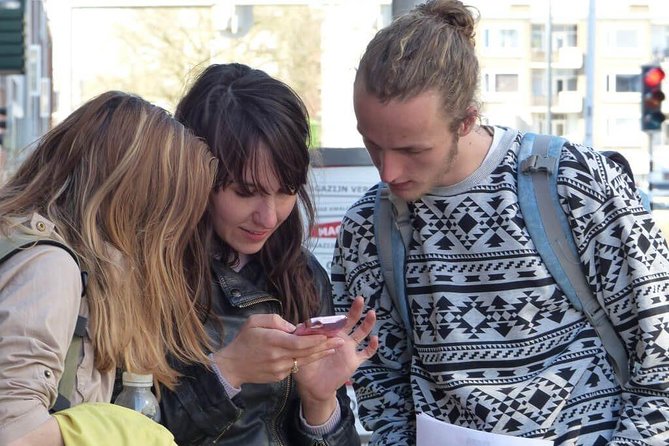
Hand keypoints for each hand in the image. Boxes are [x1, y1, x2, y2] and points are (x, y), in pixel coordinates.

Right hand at [211, 313, 343, 386]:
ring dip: (320, 354)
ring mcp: (280, 369)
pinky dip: (306, 359)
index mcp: (273, 342)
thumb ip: (275, 321)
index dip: (315, 339)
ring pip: (304, 361)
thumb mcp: (254, 322)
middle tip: (341, 340)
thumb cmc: (243, 340)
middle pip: (307, 352)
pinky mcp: (280, 377)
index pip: (299, 342)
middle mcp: (279, 357)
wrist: (232, 366)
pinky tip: (317, 354)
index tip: (328, 334)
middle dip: (325, 346)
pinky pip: (296, 367)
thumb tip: (294, 327)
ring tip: (335, 348)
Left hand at [294, 296, 377, 423]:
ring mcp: (348, 349)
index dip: (334, 318)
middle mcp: (340, 338)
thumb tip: (299, 324)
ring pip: (361, 333)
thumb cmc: (305, 366)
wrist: (313, 387)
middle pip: (350, 321)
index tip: (331, 319)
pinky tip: (375, 339)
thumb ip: (301, 338)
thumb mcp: (300, 350)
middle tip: (360, 299)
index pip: (333, 321)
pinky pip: (366, 353)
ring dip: (367, 323)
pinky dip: (372, 347)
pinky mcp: (354, 361)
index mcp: (328, 334)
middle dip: (355, 310)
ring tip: (372, 313)